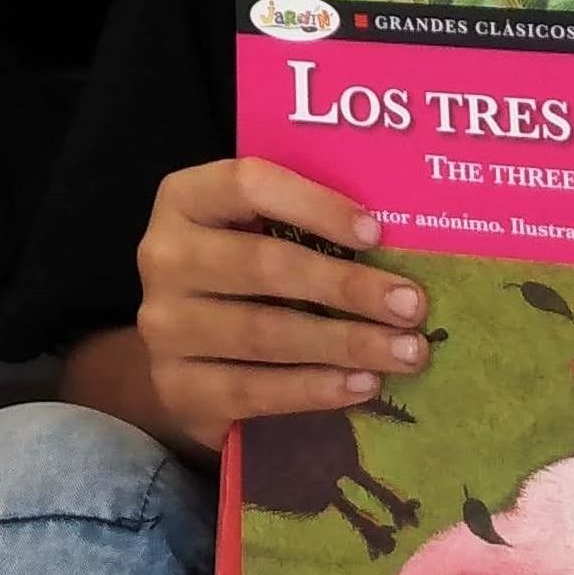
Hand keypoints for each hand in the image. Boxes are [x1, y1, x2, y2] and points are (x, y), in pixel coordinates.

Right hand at [131, 158, 426, 457]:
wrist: (183, 354)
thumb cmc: (240, 278)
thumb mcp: (254, 234)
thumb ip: (304, 227)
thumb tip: (402, 241)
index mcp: (183, 199)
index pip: (247, 184)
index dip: (314, 205)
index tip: (375, 233)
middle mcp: (163, 256)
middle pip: (262, 265)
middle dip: (347, 286)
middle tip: (410, 305)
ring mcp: (163, 326)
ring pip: (264, 333)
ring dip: (345, 343)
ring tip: (405, 352)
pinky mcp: (176, 387)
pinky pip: (254, 390)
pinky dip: (315, 389)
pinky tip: (362, 385)